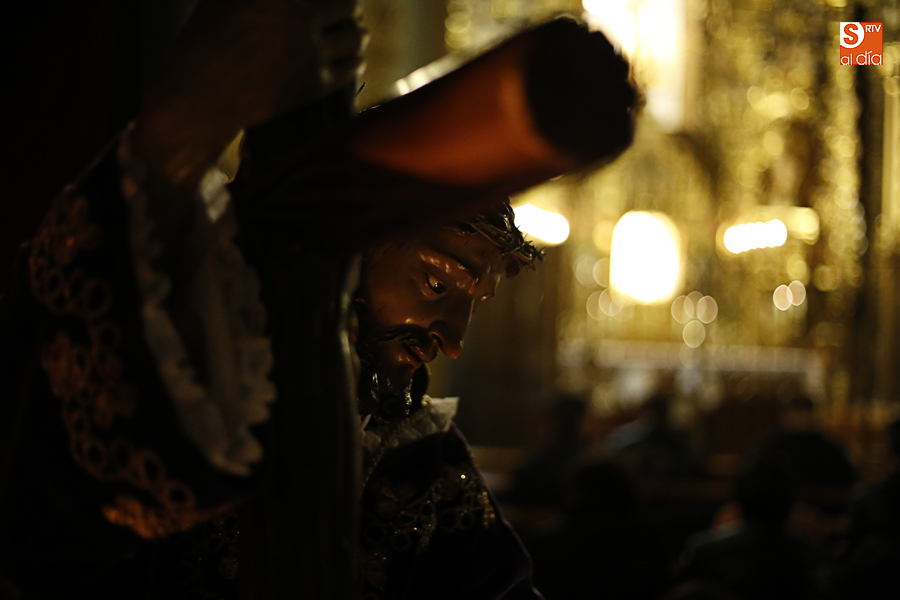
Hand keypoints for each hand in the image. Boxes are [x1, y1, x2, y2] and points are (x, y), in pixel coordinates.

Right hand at [133, 0, 364, 189]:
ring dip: (357, 33)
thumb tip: (305, 1)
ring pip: (356, 35)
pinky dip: (354, 60)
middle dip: (349, 7)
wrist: (200, 96)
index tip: (341, 0)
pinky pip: (352, 67)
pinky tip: (351, 59)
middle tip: (349, 11)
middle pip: (349, 3)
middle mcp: (296, 15)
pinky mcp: (314, 83)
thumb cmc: (208, 40)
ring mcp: (309, 50)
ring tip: (354, 33)